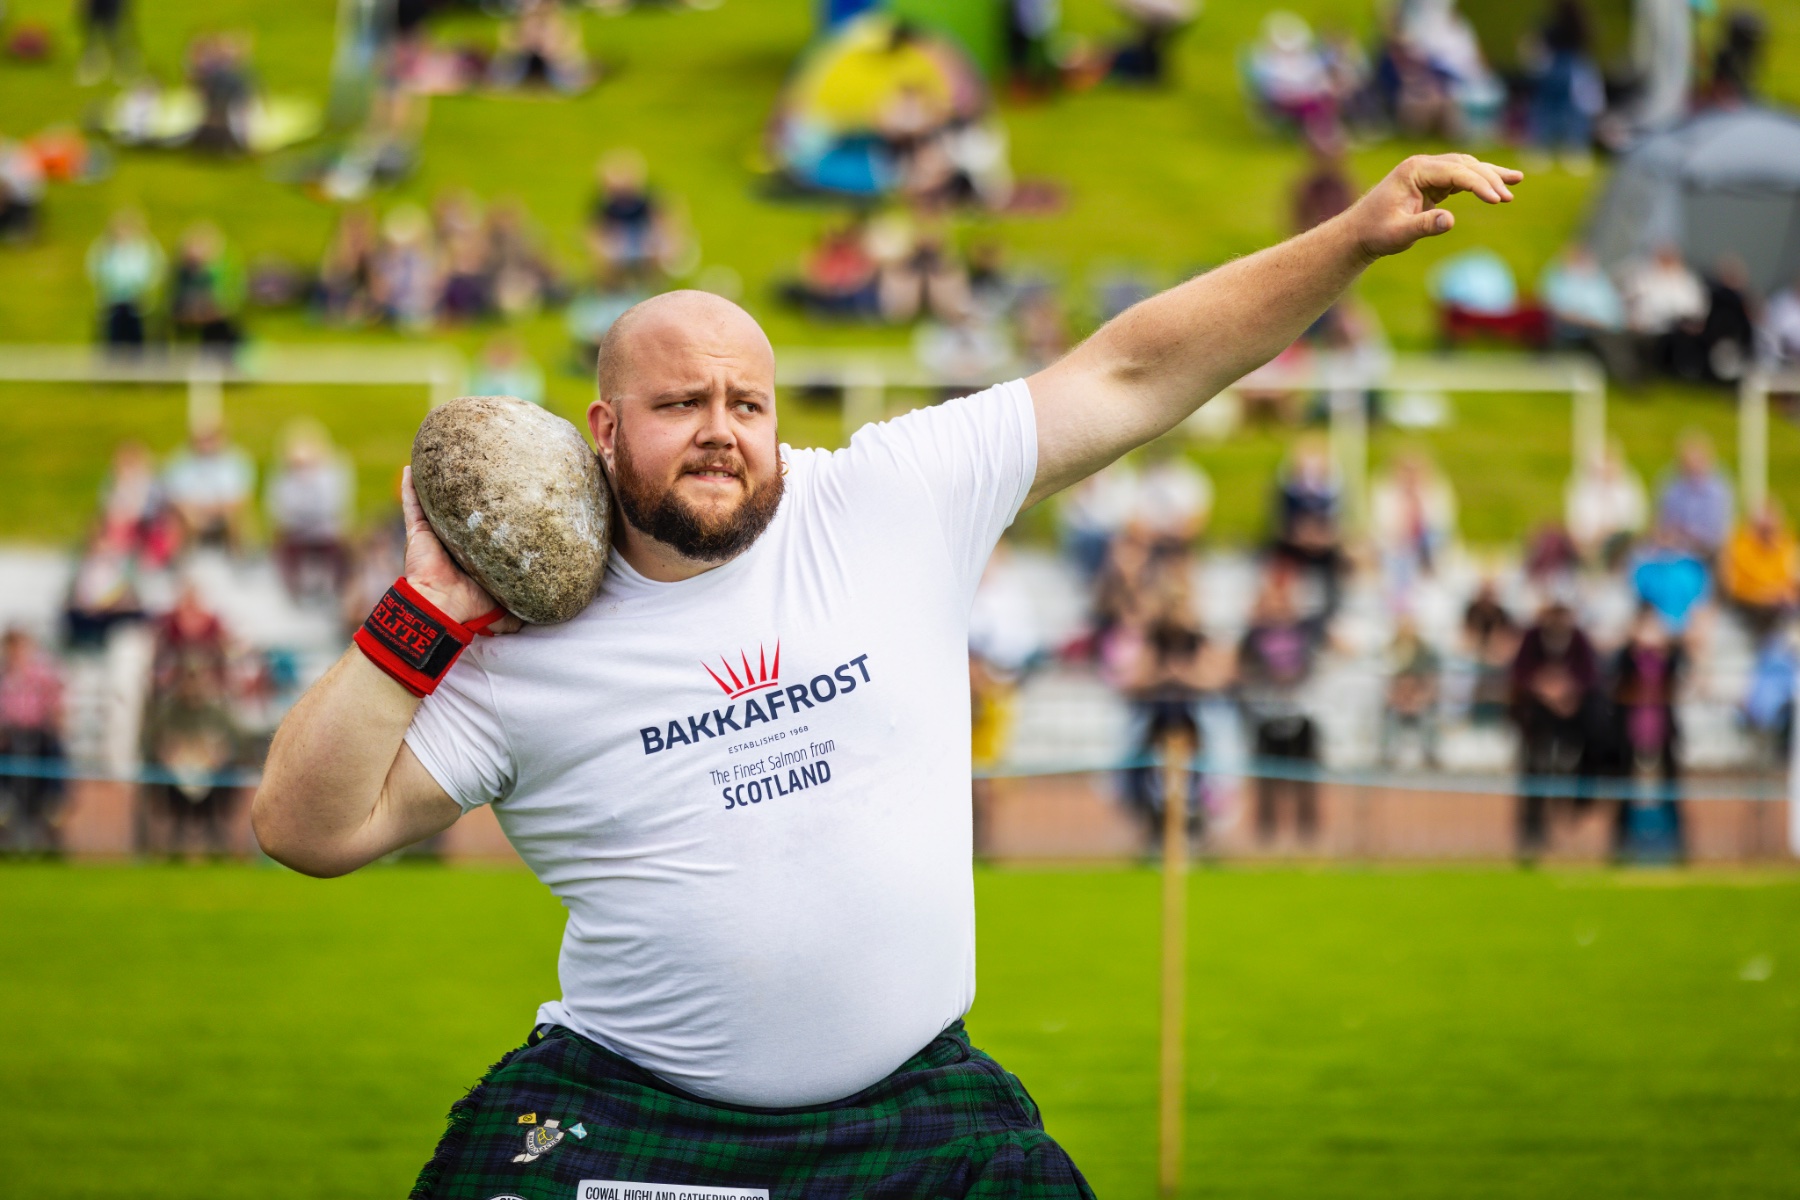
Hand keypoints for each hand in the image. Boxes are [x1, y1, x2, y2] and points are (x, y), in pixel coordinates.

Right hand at [401, 466, 522, 632]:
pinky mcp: (417, 532)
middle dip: (464, 491)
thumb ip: (525, 600)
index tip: (504, 494)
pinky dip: (408, 488)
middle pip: (458, 511)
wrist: (446, 607)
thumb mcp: (508, 601)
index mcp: (472, 554)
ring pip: (433, 503)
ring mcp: (433, 535)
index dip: (491, 515)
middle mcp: (452, 542)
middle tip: (474, 468)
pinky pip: (411, 505)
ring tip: (439, 458)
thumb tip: (551, 608)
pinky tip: (409, 469)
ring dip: (433, 483)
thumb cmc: (475, 606)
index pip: (482, 529)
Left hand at [1350, 153, 1522, 261]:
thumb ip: (1423, 226)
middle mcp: (1422, 165)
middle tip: (1508, 197)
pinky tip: (1499, 185)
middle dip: (1489, 179)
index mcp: (1414, 170)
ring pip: (1466, 167)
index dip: (1478, 184)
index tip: (1496, 199)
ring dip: (1490, 176)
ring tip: (1516, 182)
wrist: (1359, 232)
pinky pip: (1461, 177)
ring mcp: (1427, 171)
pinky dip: (1479, 181)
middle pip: (1464, 165)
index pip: (1455, 172)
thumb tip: (1450, 220)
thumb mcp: (1398, 234)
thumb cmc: (1375, 233)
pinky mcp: (1432, 182)